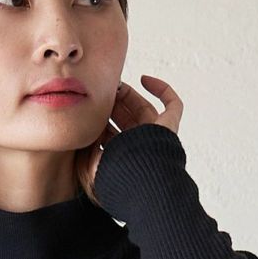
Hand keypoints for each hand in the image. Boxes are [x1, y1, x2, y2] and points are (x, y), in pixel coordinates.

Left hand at [83, 73, 183, 188]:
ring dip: (130, 95)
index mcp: (123, 155)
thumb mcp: (94, 162)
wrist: (142, 178)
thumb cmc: (118, 174)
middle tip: (102, 92)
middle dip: (114, 103)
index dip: (104, 117)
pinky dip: (162, 89)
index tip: (92, 105)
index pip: (113, 131)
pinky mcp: (171, 126)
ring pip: (144, 108)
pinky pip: (173, 104)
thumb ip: (90, 147)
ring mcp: (157, 135)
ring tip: (116, 84)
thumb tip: (84, 128)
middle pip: (127, 118)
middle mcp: (140, 145)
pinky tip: (145, 80)